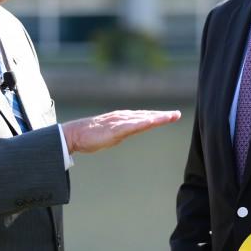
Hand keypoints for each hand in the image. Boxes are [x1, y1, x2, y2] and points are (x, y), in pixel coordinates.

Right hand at [62, 110, 180, 153]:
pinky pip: (131, 126)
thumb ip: (122, 132)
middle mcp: (122, 118)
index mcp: (122, 120)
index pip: (144, 117)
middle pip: (146, 116)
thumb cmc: (90, 136)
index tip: (171, 116)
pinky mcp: (113, 129)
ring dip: (156, 118)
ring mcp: (118, 122)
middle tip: (177, 114)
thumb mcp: (111, 135)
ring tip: (169, 117)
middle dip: (162, 116)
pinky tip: (152, 122)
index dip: (158, 116)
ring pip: (141, 119)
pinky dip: (142, 123)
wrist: (73, 134)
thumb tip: (130, 131)